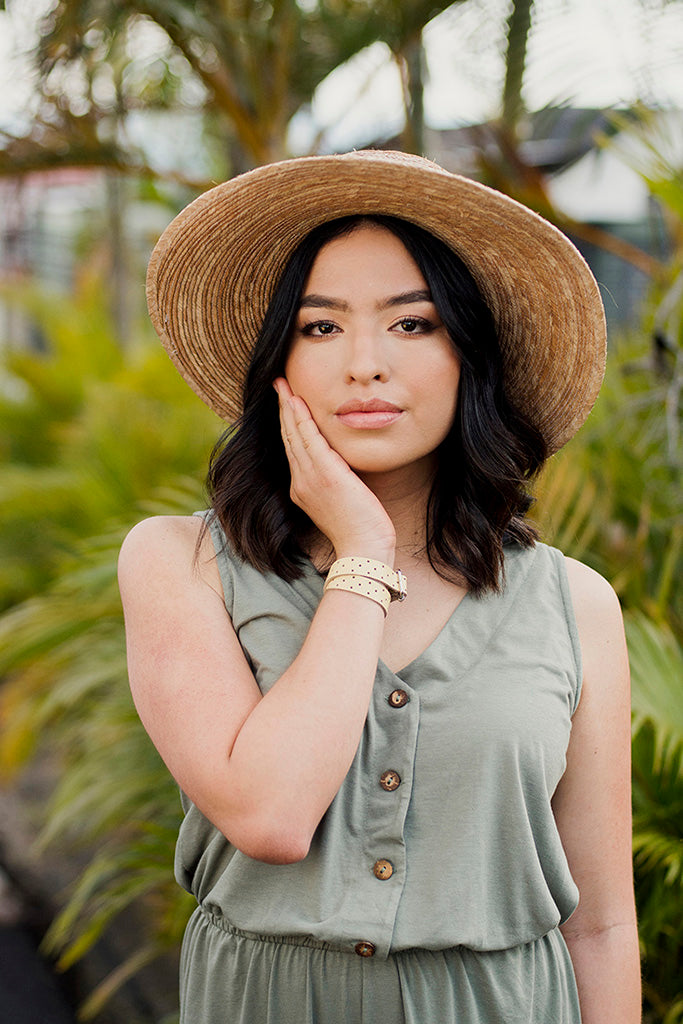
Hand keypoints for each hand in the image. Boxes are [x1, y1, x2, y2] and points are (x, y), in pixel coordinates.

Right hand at [274, 378, 395, 560]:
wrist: (363, 549)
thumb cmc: (360, 530)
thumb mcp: (343, 502)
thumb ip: (338, 482)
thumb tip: (345, 468)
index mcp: (303, 489)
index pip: (293, 449)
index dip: (289, 424)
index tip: (287, 403)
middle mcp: (301, 482)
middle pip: (289, 438)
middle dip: (284, 409)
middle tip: (278, 384)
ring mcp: (310, 479)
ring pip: (295, 435)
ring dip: (288, 407)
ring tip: (283, 385)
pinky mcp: (325, 475)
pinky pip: (309, 440)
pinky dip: (301, 420)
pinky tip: (297, 402)